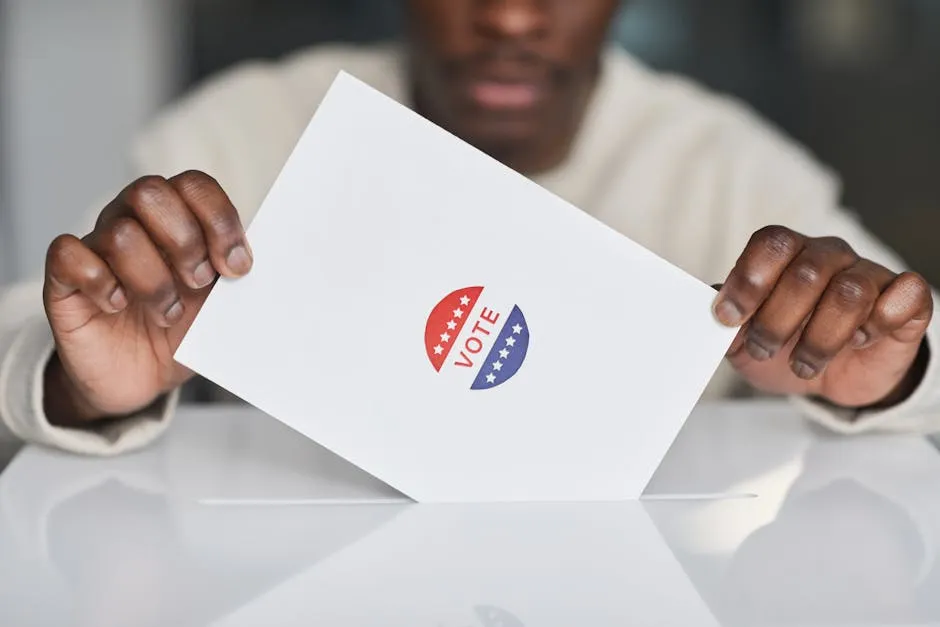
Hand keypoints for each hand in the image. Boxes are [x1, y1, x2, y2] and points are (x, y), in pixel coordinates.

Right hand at [43, 171, 251, 424]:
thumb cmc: (182, 331)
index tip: (236, 267)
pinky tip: (118, 306)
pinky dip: (102, 283)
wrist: (141, 377)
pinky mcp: (63, 277)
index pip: (194, 185)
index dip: (219, 220)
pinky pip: (69, 254)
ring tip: (168, 312)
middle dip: (184, 241)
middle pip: (150, 192)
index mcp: (177, 218)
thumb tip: (271, 264)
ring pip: (120, 233)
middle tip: (198, 282)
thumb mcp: (219, 303)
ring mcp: (96, 246)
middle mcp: (133, 221)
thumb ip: (236, 277)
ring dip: (153, 280)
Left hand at [713, 226, 932, 408]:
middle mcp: (829, 256)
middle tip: (764, 349)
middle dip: (777, 321)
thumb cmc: (787, 349)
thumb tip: (705, 309)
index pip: (771, 243)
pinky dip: (878, 324)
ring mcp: (870, 274)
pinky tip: (861, 341)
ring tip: (804, 363)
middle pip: (805, 273)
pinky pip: (903, 296)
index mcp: (787, 254)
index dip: (748, 280)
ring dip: (819, 339)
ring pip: (848, 294)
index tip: (727, 317)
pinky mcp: (907, 299)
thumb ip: (725, 325)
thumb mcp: (744, 343)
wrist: (834, 379)